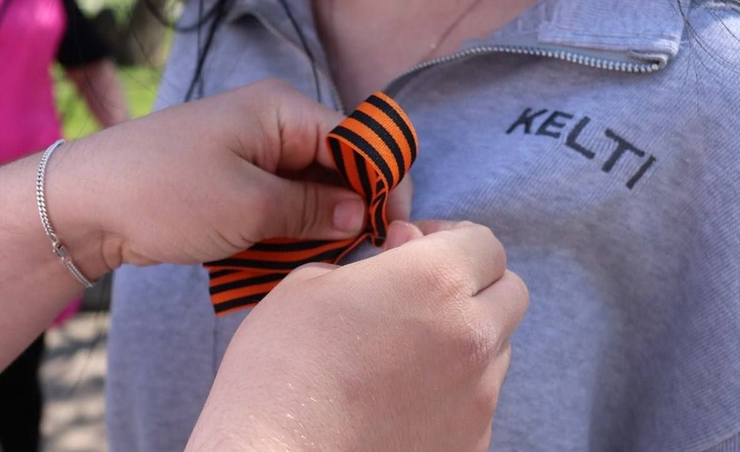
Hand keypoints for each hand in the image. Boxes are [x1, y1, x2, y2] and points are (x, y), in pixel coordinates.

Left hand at [52, 79, 411, 272]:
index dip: (381, 183)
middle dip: (349, 210)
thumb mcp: (249, 205)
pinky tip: (287, 259)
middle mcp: (274, 126)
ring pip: (309, 191)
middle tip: (352, 256)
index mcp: (283, 111)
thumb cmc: (164, 191)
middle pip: (337, 167)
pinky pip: (281, 204)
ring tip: (315, 262)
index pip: (357, 141)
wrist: (84, 204)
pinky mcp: (236, 182)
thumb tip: (362, 214)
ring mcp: (253, 155)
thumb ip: (313, 209)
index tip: (389, 230)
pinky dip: (289, 231)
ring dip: (316, 227)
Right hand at [186, 221, 528, 451]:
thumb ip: (372, 259)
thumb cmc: (280, 367)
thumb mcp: (309, 284)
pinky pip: (478, 398)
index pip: (484, 243)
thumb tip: (402, 252)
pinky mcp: (471, 443)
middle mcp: (471, 336)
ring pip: (497, 347)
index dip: (451, 236)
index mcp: (435, 281)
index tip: (418, 247)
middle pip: (509, 292)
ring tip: (406, 349)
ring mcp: (478, 398)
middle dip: (473, 283)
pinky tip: (403, 394)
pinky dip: (454, 385)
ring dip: (465, 334)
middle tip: (421, 292)